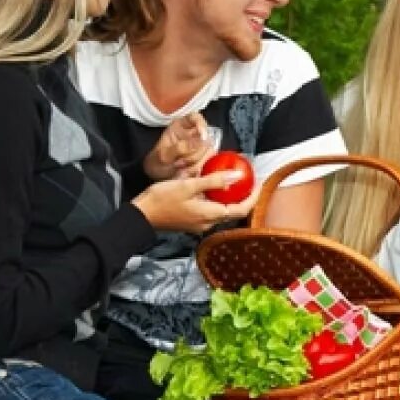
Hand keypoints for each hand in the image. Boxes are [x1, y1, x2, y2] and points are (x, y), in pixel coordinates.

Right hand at [132, 169, 257, 233]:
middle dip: (243, 195)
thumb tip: (237, 175)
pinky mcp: (192, 222)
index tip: (258, 182)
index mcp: (211, 215)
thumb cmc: (162, 199)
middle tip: (247, 179)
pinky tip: (211, 186)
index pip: (241, 209)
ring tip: (232, 180)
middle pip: (233, 210)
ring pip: (221, 209)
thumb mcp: (188, 185)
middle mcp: (208, 223)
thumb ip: (214, 181)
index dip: (253, 196)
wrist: (141, 215)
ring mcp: (199, 224)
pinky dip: (215, 198)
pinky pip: (210, 209)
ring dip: (228, 196)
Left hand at [143, 113, 213, 180]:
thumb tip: (201, 141)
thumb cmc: (157, 162)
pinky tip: (186, 171)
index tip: (202, 135)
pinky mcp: (204, 158)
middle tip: (179, 162)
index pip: (195, 117)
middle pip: (205, 139)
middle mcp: (192, 134)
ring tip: (179, 166)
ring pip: (208, 152)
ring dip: (194, 163)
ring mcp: (200, 146)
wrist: (157, 176)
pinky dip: (197, 169)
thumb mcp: (164, 155)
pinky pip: (208, 162)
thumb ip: (181, 147)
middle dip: (194, 153)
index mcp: (180, 126)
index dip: (201, 124)